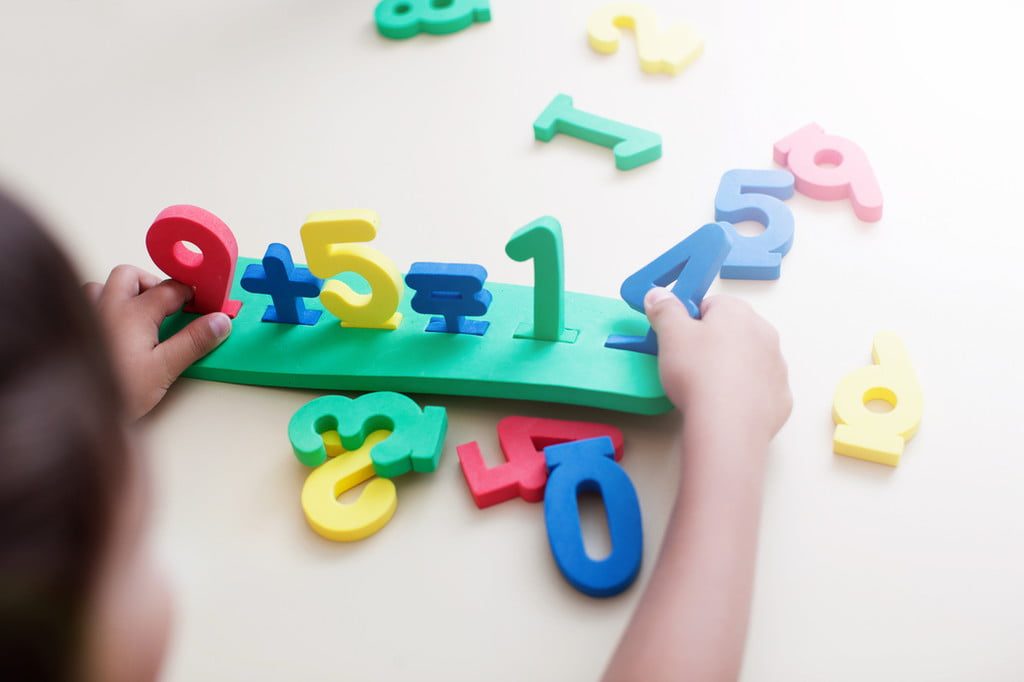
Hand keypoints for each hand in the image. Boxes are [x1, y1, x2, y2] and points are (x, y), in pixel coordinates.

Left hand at [84, 265, 231, 420]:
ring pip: (103, 286)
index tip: (204, 304)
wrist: (72, 412)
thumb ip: (194, 342)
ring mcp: (86, 315)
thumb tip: (220, 321)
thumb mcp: (165, 369)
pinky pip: (86, 304)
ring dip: (124, 292)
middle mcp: (107, 305)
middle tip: (172, 306)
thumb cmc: (117, 391)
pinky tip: (112, 326)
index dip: (191, 294)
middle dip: (154, 284)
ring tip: (140, 313)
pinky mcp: (72, 329)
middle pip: (132, 275)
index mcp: (133, 311)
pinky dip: (102, 305)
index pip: (170, 289)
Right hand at [644, 288, 791, 441]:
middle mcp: (764, 333)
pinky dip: (744, 394)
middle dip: (711, 343)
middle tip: (688, 364)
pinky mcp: (781, 396)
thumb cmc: (699, 374)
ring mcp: (777, 365)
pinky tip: (726, 404)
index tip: (676, 338)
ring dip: (730, 367)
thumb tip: (659, 294)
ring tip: (706, 387)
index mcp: (737, 312)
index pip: (710, 305)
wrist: (727, 425)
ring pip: (748, 359)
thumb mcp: (670, 334)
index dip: (689, 321)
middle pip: (732, 331)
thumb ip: (664, 309)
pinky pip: (759, 388)